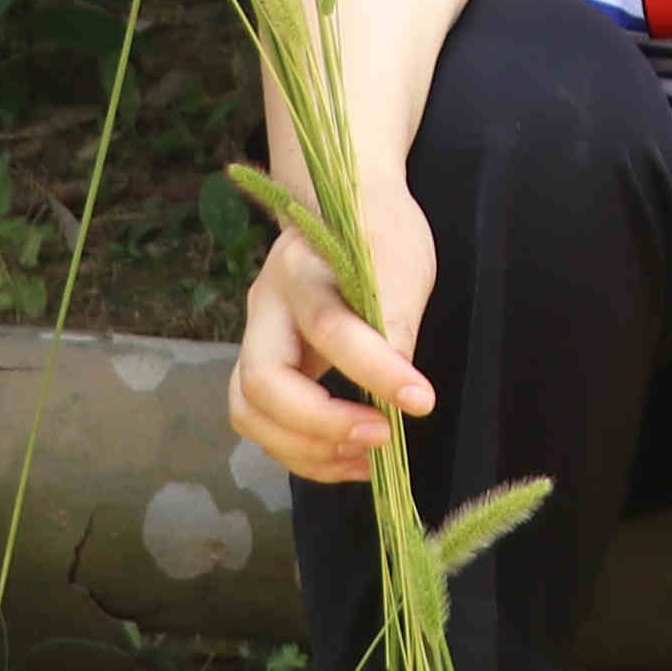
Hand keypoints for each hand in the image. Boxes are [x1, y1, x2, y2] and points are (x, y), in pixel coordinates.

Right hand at [233, 180, 438, 487]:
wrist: (345, 212)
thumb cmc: (378, 235)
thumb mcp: (401, 265)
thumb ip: (396, 322)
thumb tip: (401, 394)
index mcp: (300, 270)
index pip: (329, 328)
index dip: (375, 371)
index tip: (421, 400)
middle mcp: (264, 308)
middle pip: (262, 381)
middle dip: (322, 423)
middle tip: (381, 436)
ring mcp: (254, 341)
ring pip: (249, 412)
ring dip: (306, 450)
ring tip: (366, 457)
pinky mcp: (262, 370)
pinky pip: (264, 426)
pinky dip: (304, 454)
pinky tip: (351, 458)